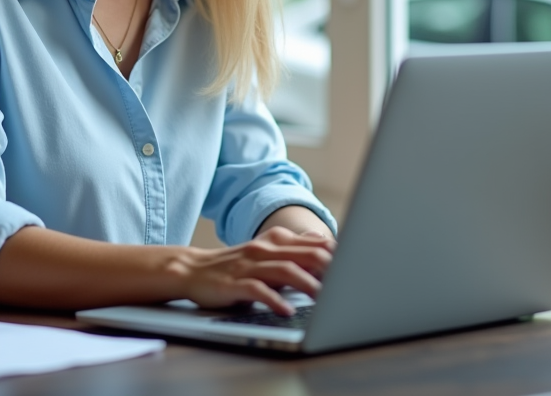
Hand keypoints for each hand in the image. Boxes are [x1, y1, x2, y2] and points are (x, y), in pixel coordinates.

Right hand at [172, 227, 335, 315]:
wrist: (192, 269)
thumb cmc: (235, 266)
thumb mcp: (267, 253)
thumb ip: (295, 251)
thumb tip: (326, 246)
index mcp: (276, 240)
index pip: (314, 245)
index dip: (337, 257)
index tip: (357, 268)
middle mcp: (265, 249)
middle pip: (305, 254)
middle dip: (329, 269)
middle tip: (349, 284)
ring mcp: (249, 265)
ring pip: (285, 270)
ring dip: (307, 284)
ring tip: (323, 298)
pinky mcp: (234, 283)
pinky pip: (257, 290)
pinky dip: (273, 300)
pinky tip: (286, 310)